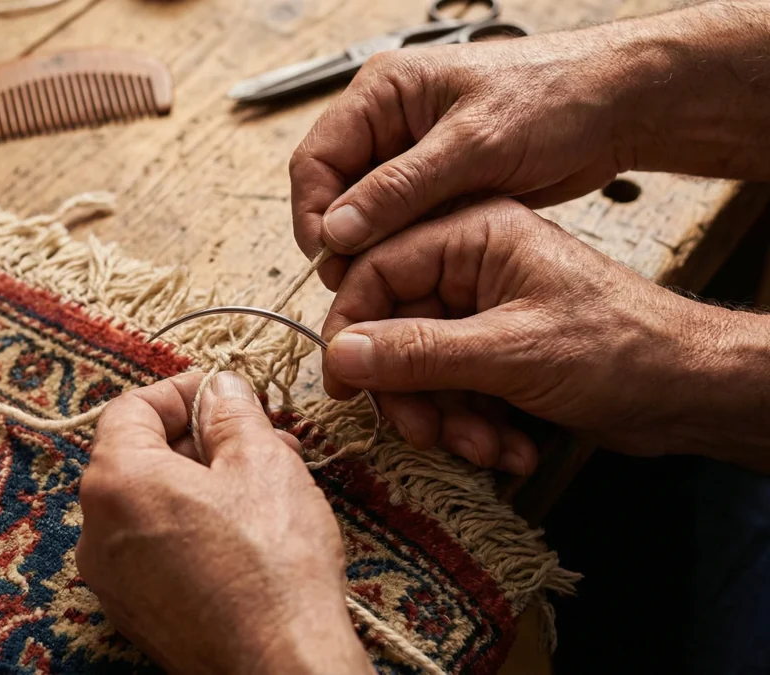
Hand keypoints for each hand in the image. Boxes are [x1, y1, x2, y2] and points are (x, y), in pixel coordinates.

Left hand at [77, 372, 373, 674]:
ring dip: (201, 481)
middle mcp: (97, 532)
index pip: (130, 409)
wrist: (279, 667)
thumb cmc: (272, 562)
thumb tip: (221, 387)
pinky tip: (246, 529)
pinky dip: (192, 525)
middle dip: (199, 438)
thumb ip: (232, 412)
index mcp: (116, 481)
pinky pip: (156, 550)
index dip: (180, 391)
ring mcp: (113, 580)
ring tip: (264, 480)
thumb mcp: (261, 461)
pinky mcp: (137, 615)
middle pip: (138, 458)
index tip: (220, 391)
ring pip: (151, 506)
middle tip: (255, 434)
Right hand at [290, 0, 769, 288]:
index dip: (312, 214)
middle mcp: (389, 120)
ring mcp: (412, 152)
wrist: (616, 103)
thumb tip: (337, 230)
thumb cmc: (554, 98)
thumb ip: (400, 189)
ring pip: (365, 211)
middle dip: (340, 238)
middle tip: (354, 285)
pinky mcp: (437, 180)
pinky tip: (413, 275)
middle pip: (333, 189)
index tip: (327, 261)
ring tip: (384, 287)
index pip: (316, 159)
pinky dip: (402, 247)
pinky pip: (401, 220)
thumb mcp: (474, 145)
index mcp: (383, 92)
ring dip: (371, 248)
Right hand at [322, 198, 769, 471]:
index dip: (353, 328)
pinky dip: (472, 423)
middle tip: (422, 431)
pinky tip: (510, 447)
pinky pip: (453, 386)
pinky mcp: (495, 349)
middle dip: (409, 390)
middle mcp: (471, 266)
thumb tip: (343, 353)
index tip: (344, 382)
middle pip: (395, 326)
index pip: (378, 270)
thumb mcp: (509, 351)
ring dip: (445, 417)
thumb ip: (419, 352)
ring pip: (422, 365)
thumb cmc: (620, 348)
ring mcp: (483, 309)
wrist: (689, 390)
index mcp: (473, 234)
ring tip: (483, 447)